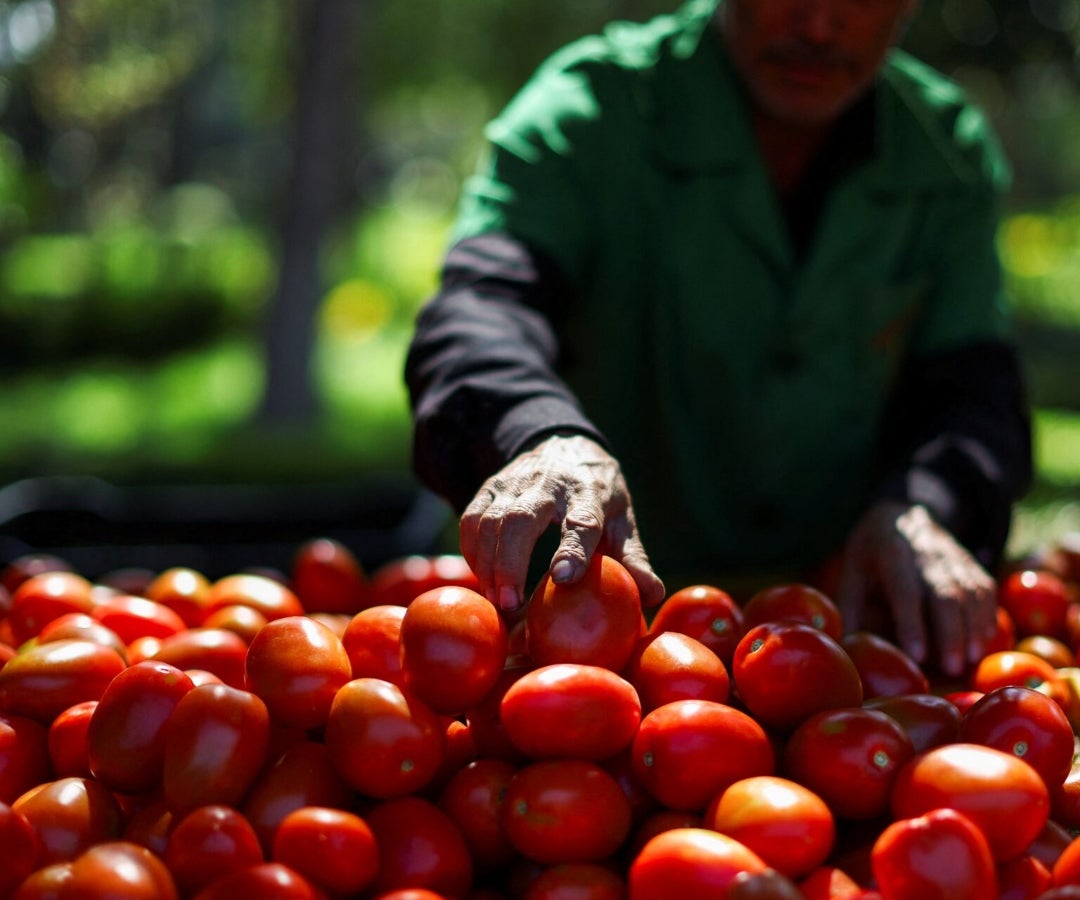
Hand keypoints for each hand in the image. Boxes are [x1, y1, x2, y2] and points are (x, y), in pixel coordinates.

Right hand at [459, 434, 664, 612]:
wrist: (563, 446)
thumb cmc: (598, 496)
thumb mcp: (622, 520)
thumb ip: (633, 558)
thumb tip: (653, 596)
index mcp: (589, 491)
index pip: (582, 520)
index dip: (572, 549)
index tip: (563, 579)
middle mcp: (549, 482)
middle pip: (522, 519)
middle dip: (511, 564)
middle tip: (509, 604)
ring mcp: (514, 482)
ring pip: (490, 522)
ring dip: (488, 565)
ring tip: (496, 602)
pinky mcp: (489, 487)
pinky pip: (471, 521)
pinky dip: (473, 553)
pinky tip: (483, 578)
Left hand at [834, 500, 996, 677]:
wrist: (902, 512)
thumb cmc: (871, 553)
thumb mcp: (851, 572)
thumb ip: (849, 608)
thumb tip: (845, 649)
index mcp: (891, 553)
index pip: (905, 590)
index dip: (912, 623)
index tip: (918, 655)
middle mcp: (925, 552)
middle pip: (945, 593)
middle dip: (950, 633)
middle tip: (951, 669)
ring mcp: (952, 555)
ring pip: (970, 592)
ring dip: (974, 628)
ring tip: (971, 660)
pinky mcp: (970, 562)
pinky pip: (985, 588)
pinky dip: (987, 615)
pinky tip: (985, 641)